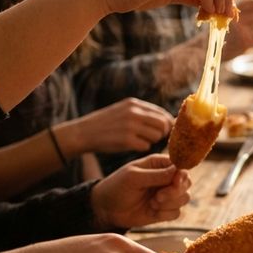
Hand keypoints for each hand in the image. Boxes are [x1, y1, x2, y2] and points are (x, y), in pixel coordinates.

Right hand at [57, 98, 172, 156]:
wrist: (83, 133)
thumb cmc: (107, 124)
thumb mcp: (123, 110)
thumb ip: (143, 113)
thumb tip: (170, 120)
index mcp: (134, 104)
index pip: (163, 113)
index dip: (167, 124)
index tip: (163, 131)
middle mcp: (134, 113)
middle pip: (163, 125)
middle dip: (161, 133)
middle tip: (151, 138)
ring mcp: (130, 126)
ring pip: (156, 136)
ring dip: (151, 141)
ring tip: (138, 140)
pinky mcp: (126, 140)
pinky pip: (146, 146)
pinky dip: (141, 148)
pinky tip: (130, 145)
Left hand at [90, 153, 191, 228]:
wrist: (106, 209)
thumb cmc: (117, 187)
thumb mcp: (134, 177)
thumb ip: (158, 175)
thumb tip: (180, 171)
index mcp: (160, 164)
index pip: (181, 166)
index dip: (182, 175)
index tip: (175, 181)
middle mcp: (166, 178)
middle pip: (187, 183)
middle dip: (175, 191)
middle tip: (158, 196)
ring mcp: (167, 195)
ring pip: (184, 198)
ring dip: (170, 203)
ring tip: (152, 203)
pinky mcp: (165, 210)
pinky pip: (177, 213)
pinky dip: (165, 213)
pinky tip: (151, 211)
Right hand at [221, 0, 252, 59]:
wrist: (214, 50)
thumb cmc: (221, 30)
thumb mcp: (227, 14)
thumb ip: (240, 5)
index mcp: (231, 11)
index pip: (251, 2)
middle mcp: (237, 21)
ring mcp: (242, 32)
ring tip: (249, 29)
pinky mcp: (247, 43)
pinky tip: (250, 38)